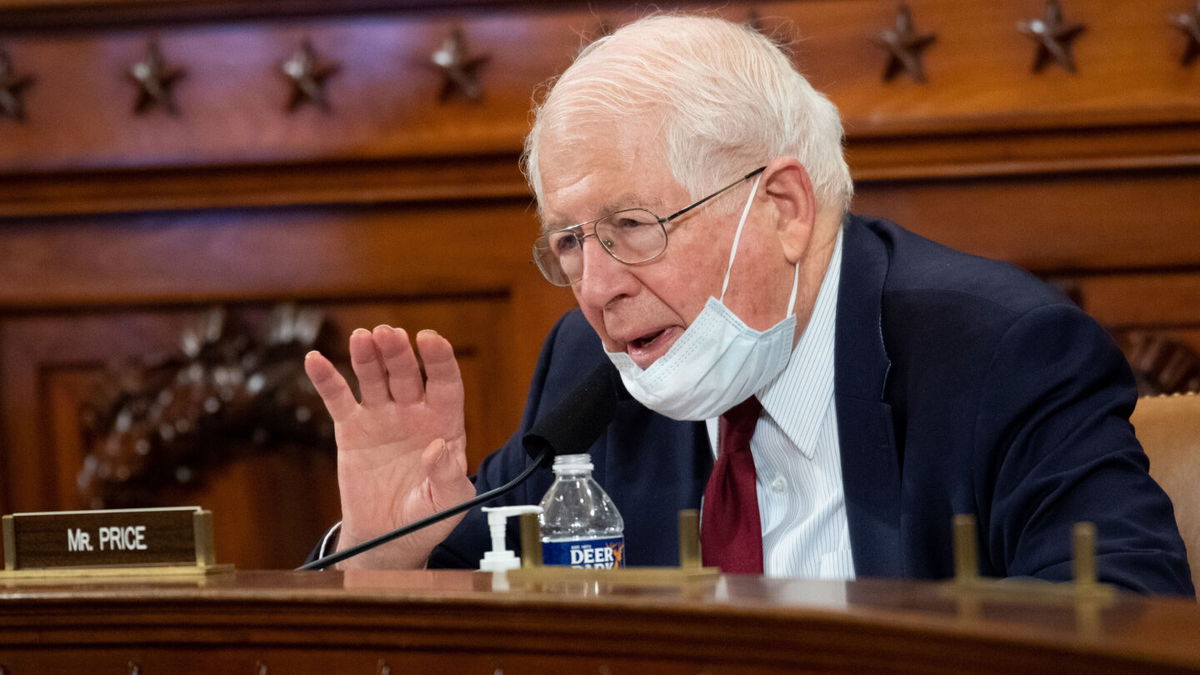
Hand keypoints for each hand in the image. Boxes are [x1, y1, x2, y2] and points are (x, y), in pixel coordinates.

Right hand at [304, 326, 474, 568]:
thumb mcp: (449, 503)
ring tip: (361, 337)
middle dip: (398, 352)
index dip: (439, 360)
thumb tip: (438, 447)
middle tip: (387, 334)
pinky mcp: (351, 429)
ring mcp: (381, 417)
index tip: (430, 339)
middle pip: (406, 374)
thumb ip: (448, 476)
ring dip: (367, 356)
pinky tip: (314, 359)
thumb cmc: (427, 519)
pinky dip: (326, 379)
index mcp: (444, 424)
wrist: (388, 538)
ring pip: (373, 378)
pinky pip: (338, 399)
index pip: (445, 384)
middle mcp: (414, 413)